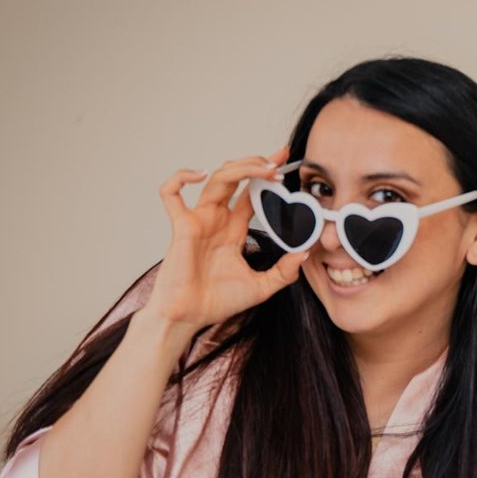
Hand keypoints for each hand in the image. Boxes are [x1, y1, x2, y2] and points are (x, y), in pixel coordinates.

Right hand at [143, 149, 306, 336]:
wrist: (189, 317)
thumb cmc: (217, 303)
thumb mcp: (261, 287)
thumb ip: (284, 272)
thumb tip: (305, 253)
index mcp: (233, 230)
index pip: (252, 193)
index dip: (267, 177)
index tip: (286, 164)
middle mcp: (217, 220)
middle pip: (235, 178)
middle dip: (257, 164)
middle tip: (280, 159)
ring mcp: (199, 221)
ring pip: (216, 179)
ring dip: (240, 168)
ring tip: (264, 168)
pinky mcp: (181, 227)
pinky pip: (171, 194)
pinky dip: (181, 178)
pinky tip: (201, 175)